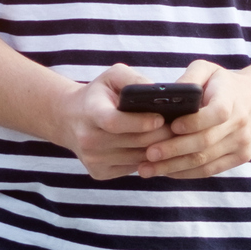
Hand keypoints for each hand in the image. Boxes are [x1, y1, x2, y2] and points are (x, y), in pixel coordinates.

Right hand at [58, 64, 175, 180]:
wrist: (70, 119)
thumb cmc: (98, 94)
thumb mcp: (112, 77)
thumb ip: (134, 80)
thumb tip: (159, 93)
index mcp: (90, 112)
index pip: (114, 122)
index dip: (140, 122)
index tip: (161, 117)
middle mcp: (88, 139)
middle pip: (133, 142)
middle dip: (161, 135)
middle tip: (181, 127)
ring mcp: (93, 159)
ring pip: (138, 158)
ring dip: (160, 149)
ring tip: (175, 137)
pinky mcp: (99, 172)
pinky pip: (133, 168)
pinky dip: (149, 160)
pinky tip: (158, 148)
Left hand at [137, 61, 250, 179]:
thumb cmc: (224, 85)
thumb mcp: (208, 70)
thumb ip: (189, 77)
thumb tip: (167, 93)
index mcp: (232, 100)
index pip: (216, 113)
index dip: (193, 122)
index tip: (171, 126)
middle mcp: (240, 124)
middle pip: (205, 142)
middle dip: (174, 150)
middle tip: (148, 154)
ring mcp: (242, 144)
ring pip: (204, 161)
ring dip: (174, 167)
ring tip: (147, 169)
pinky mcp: (241, 157)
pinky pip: (210, 170)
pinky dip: (186, 173)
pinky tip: (166, 172)